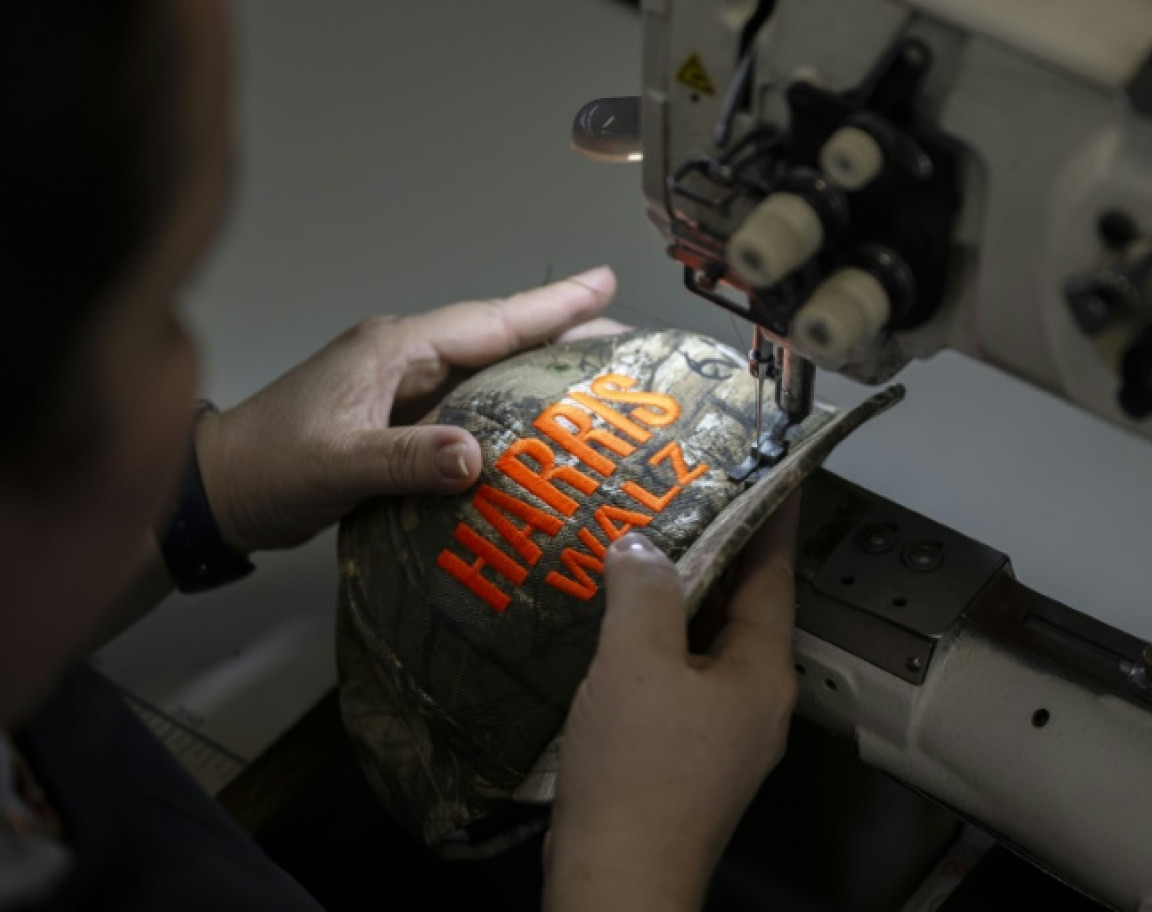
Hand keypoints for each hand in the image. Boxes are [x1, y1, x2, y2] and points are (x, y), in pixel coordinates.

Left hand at [196, 267, 621, 551]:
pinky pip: (468, 402)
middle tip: (625, 341)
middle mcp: (404, 358)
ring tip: (597, 376)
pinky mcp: (396, 418)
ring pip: (486, 368)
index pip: (488, 320)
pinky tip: (535, 424)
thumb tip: (477, 457)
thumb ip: (404, 460)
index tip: (604, 283)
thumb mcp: (335, 465)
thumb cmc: (268, 468)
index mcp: (395, 349)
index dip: (550, 305)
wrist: (215, 489)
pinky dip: (508, 405)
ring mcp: (399, 386)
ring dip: (539, 367)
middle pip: (497, 337)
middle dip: (560, 331)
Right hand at [544, 494, 800, 911]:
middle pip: (740, 608)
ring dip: (675, 597)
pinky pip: (675, 680)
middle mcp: (754, 700)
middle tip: (677, 492)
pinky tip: (611, 623)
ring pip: (702, 645)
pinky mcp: (684, 759)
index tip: (769, 464)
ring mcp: (721, 735)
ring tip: (638, 543)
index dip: (768, 517)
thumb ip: (645, 591)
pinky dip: (652, 644)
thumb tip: (643, 547)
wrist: (616, 882)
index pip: (773, 574)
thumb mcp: (637, 663)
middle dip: (711, 551)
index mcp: (762, 672)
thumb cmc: (638, 768)